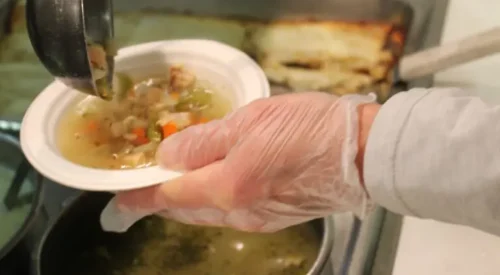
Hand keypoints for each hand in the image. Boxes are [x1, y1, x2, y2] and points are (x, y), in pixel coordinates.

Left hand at [103, 92, 377, 232]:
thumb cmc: (308, 129)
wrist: (362, 154)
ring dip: (189, 201)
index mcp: (228, 187)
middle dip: (163, 200)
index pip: (171, 195)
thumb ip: (204, 141)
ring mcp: (259, 219)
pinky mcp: (276, 218)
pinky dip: (215, 201)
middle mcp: (239, 213)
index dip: (141, 197)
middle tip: (145, 191)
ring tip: (176, 185)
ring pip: (210, 214)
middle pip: (188, 209)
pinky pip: (232, 213)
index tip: (120, 203)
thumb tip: (168, 156)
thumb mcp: (250, 121)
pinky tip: (217, 187)